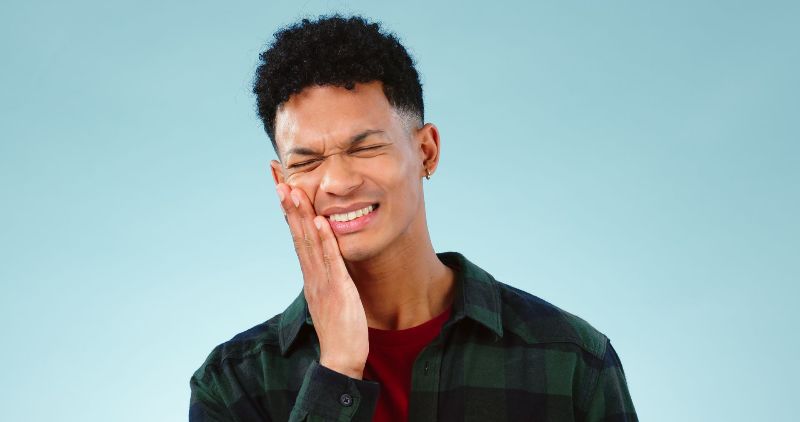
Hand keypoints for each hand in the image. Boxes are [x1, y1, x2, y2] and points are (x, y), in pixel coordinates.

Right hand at [275, 183, 368, 378]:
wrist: (341, 358)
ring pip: (308, 244)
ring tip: (294, 191)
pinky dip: (324, 241)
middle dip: (290, 207)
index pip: (298, 238)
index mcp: (311, 275)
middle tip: (281, 180)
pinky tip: (321, 222)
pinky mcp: (336, 291)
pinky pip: (330, 262)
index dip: (291, 213)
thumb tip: (330, 257)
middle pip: (297, 235)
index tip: (284, 188)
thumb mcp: (333, 295)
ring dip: (301, 216)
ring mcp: (321, 282)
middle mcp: (311, 276)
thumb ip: (329, 275)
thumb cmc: (340, 328)